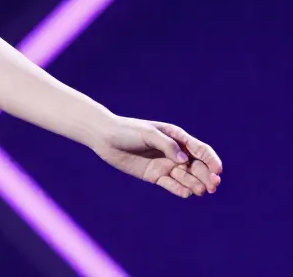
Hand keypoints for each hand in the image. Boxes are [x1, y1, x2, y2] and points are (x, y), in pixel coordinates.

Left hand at [93, 116, 222, 197]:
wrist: (104, 138)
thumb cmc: (127, 131)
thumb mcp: (148, 134)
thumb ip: (167, 145)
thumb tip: (183, 160)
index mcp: (177, 138)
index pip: (201, 150)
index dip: (211, 160)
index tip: (218, 171)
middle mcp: (174, 153)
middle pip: (197, 167)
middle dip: (207, 176)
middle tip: (212, 186)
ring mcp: (165, 165)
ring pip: (186, 177)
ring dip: (195, 184)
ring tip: (199, 190)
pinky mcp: (155, 176)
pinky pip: (171, 185)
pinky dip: (180, 190)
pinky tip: (186, 193)